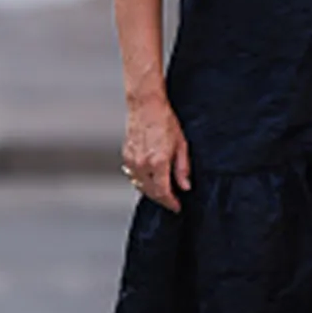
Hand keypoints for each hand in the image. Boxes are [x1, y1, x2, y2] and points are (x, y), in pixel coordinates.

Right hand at [122, 97, 190, 211]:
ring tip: (162, 192)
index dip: (171, 202)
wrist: (146, 106)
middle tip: (171, 201)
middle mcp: (143, 164)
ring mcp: (132, 161)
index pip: (163, 192)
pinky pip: (133, 176)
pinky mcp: (126, 156)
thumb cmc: (165, 121)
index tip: (177, 206)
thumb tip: (185, 186)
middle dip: (162, 199)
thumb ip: (182, 168)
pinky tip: (150, 179)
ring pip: (140, 186)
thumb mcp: (181, 144)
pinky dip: (142, 181)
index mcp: (158, 162)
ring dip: (151, 192)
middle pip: (151, 192)